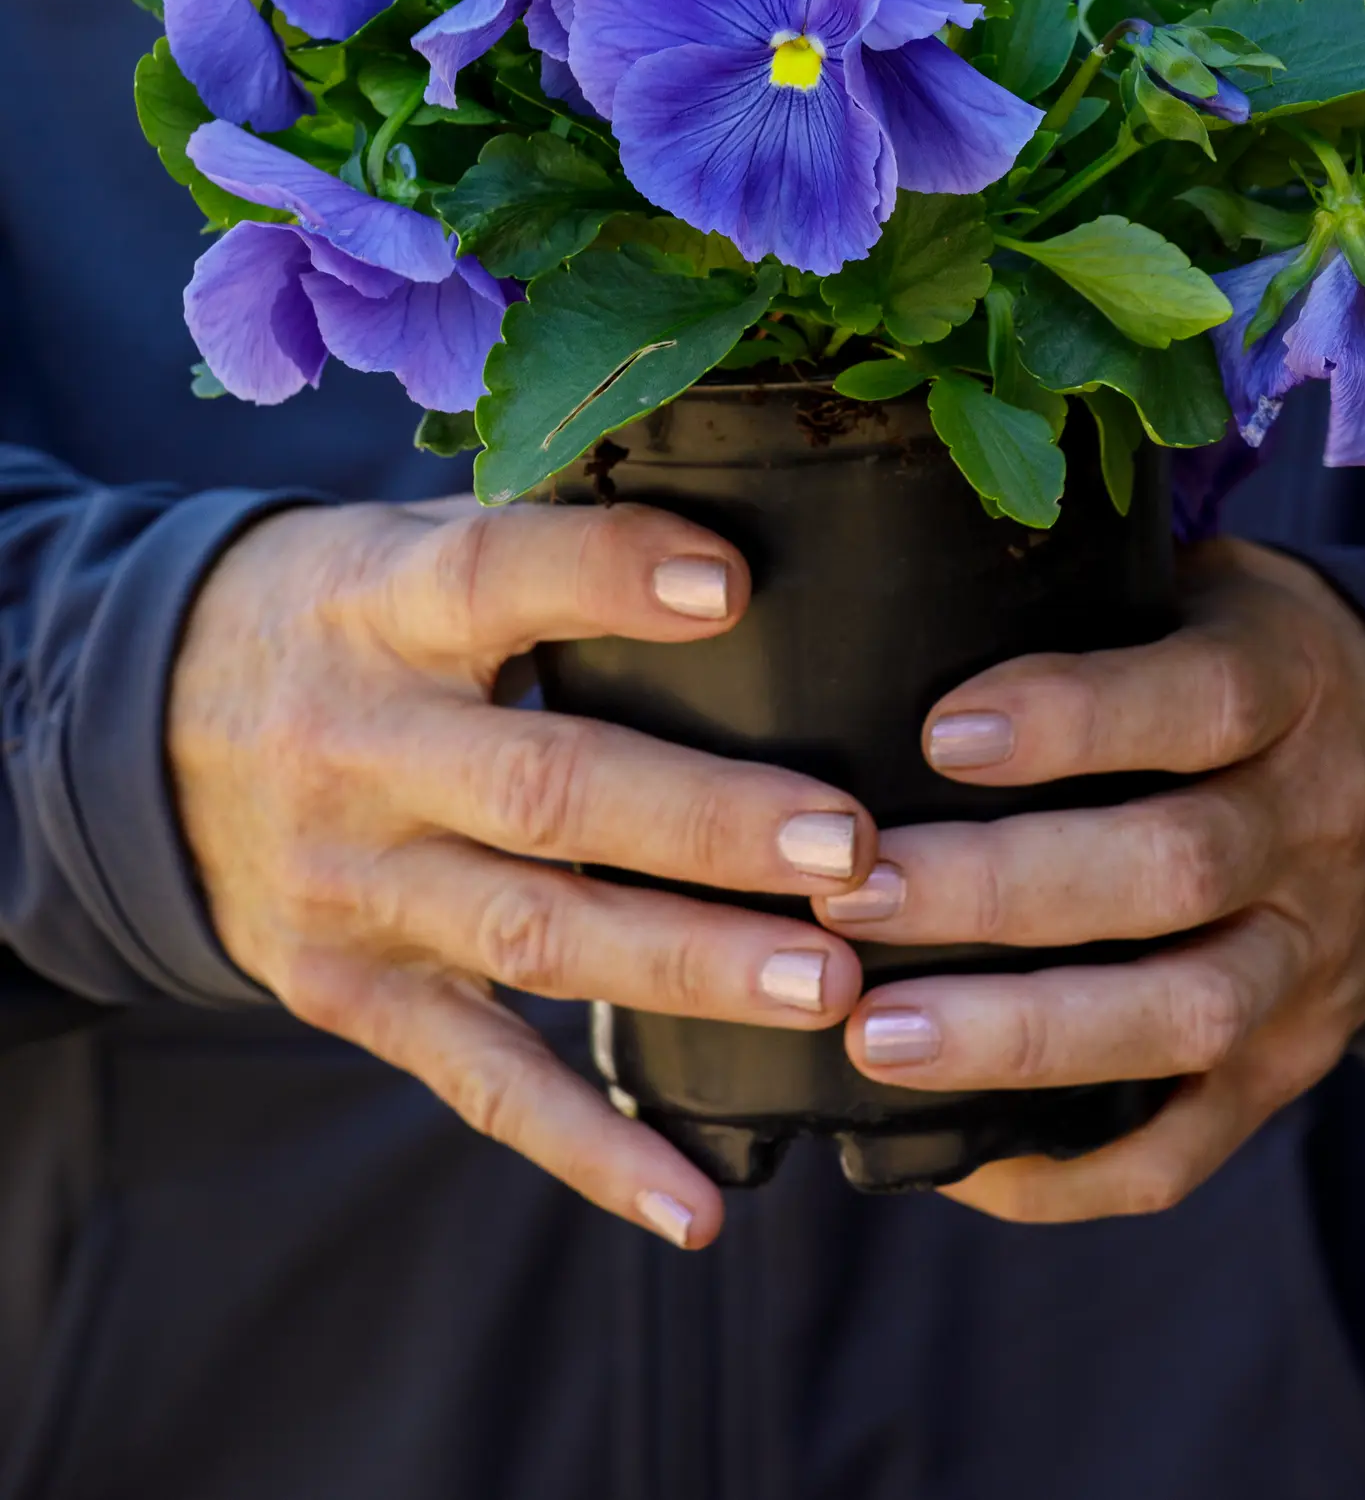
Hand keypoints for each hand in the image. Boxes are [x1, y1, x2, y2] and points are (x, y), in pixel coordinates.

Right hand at [170, 497, 878, 1250]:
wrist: (143, 724)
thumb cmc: (350, 611)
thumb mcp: (411, 540)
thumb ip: (549, 543)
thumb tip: (755, 533)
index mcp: (382, 605)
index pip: (493, 575)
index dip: (610, 577)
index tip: (734, 586)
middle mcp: (361, 748)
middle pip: (544, 790)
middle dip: (705, 824)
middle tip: (849, 851)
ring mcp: (353, 885)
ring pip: (535, 937)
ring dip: (688, 968)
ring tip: (829, 989)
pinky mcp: (351, 992)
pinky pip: (478, 1078)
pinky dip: (587, 1146)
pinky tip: (693, 1202)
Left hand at [817, 539, 1364, 1222]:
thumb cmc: (1248, 663)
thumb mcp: (1208, 585)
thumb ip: (1092, 591)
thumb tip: (899, 580)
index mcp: (1295, 683)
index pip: (1201, 701)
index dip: (1073, 719)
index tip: (939, 732)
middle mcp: (1316, 824)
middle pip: (1174, 870)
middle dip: (999, 891)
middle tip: (851, 894)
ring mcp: (1312, 959)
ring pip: (1185, 1018)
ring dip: (1022, 1038)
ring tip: (876, 1037)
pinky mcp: (1291, 1063)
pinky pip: (1194, 1144)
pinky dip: (1075, 1171)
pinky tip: (957, 1159)